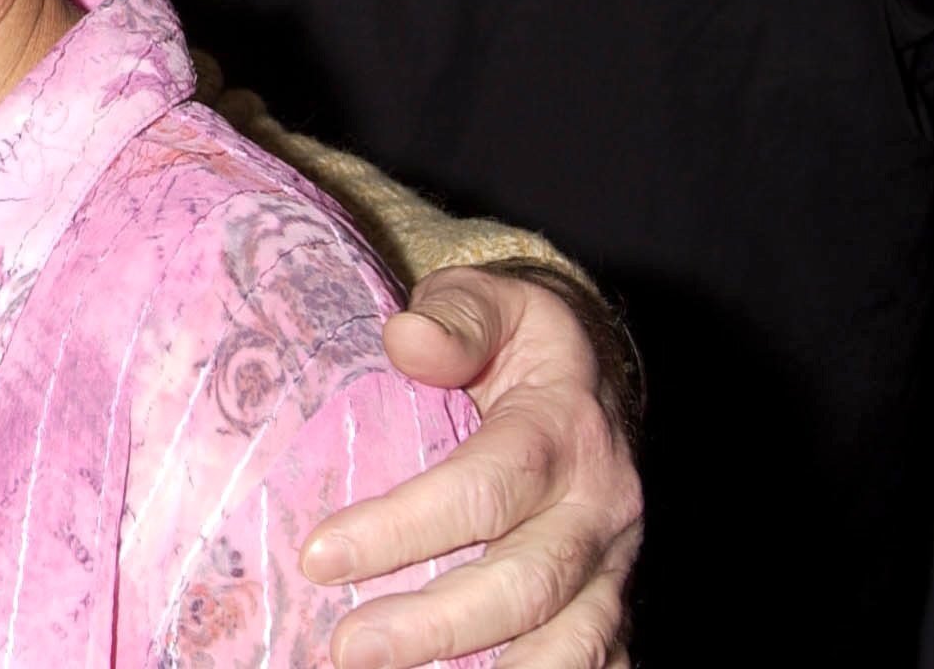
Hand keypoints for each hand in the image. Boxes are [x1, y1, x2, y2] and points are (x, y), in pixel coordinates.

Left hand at [304, 263, 642, 668]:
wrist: (595, 374)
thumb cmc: (516, 341)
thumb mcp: (489, 301)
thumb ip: (452, 317)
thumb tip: (408, 340)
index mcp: (563, 429)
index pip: (484, 488)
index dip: (403, 528)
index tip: (319, 556)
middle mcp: (600, 507)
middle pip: (526, 583)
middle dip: (436, 626)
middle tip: (346, 650)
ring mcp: (614, 566)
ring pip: (570, 641)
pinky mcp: (612, 605)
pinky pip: (596, 662)